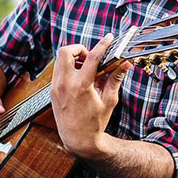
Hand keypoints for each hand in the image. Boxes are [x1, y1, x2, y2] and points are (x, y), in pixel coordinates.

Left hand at [49, 33, 131, 158]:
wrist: (78, 140)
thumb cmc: (95, 122)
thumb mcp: (109, 100)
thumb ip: (115, 79)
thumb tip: (125, 64)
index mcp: (81, 85)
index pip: (92, 57)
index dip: (102, 44)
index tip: (109, 38)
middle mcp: (65, 84)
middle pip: (66, 51)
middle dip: (80, 49)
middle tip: (91, 58)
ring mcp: (56, 87)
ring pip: (60, 60)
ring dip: (73, 59)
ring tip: (86, 70)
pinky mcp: (52, 91)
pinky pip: (58, 71)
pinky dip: (68, 69)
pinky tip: (79, 79)